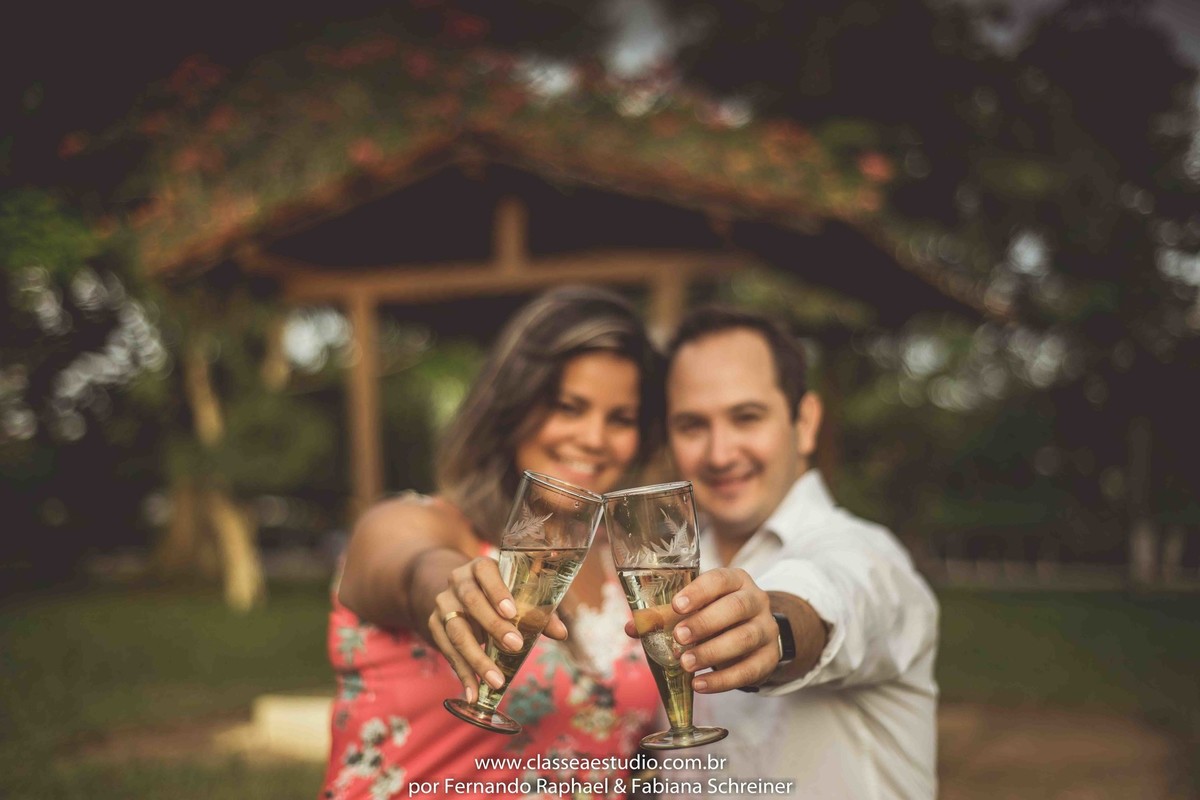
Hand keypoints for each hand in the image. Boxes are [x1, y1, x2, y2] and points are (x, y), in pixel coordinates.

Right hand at [426, 556, 566, 703]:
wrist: (459, 594)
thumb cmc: (498, 595)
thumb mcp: (516, 595)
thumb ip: (537, 612)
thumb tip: (562, 633)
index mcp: (480, 567)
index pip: (486, 572)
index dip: (497, 591)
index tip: (512, 612)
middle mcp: (458, 582)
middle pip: (472, 602)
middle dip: (494, 626)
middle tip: (515, 646)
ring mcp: (443, 604)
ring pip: (457, 631)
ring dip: (478, 659)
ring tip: (497, 682)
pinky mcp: (435, 626)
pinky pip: (448, 652)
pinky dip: (463, 674)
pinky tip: (474, 693)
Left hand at [624, 567, 778, 692]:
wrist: (756, 633)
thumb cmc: (718, 615)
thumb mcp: (697, 608)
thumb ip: (666, 616)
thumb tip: (633, 627)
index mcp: (736, 581)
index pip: (720, 579)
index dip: (699, 591)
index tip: (677, 605)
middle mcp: (756, 601)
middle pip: (736, 607)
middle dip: (705, 623)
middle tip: (679, 637)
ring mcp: (766, 630)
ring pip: (745, 638)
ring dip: (713, 652)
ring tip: (686, 664)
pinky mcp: (769, 658)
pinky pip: (749, 670)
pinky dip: (723, 680)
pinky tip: (700, 685)